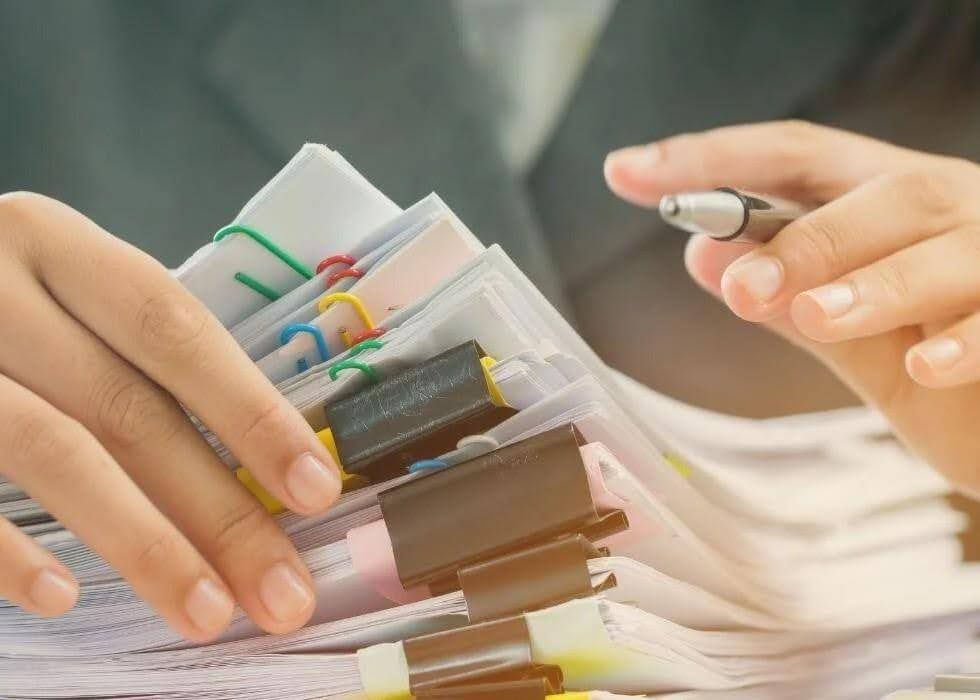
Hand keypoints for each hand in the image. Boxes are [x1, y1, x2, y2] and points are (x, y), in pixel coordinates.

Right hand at [0, 193, 341, 639]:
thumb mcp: (57, 293)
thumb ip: (131, 356)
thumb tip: (258, 467)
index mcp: (56, 247)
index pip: (175, 330)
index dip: (251, 412)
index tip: (318, 490)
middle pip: (129, 408)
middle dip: (220, 510)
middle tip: (283, 592)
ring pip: (54, 452)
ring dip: (143, 543)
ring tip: (207, 613)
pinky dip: (8, 550)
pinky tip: (62, 598)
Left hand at [605, 121, 979, 496]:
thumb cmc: (956, 385)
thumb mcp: (860, 344)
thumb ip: (793, 300)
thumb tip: (706, 254)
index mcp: (890, 208)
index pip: (793, 160)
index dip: (711, 159)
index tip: (628, 172)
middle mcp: (950, 213)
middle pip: (874, 193)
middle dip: (800, 239)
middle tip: (738, 288)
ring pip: (940, 245)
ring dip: (869, 281)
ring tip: (813, 316)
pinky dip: (966, 340)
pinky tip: (924, 368)